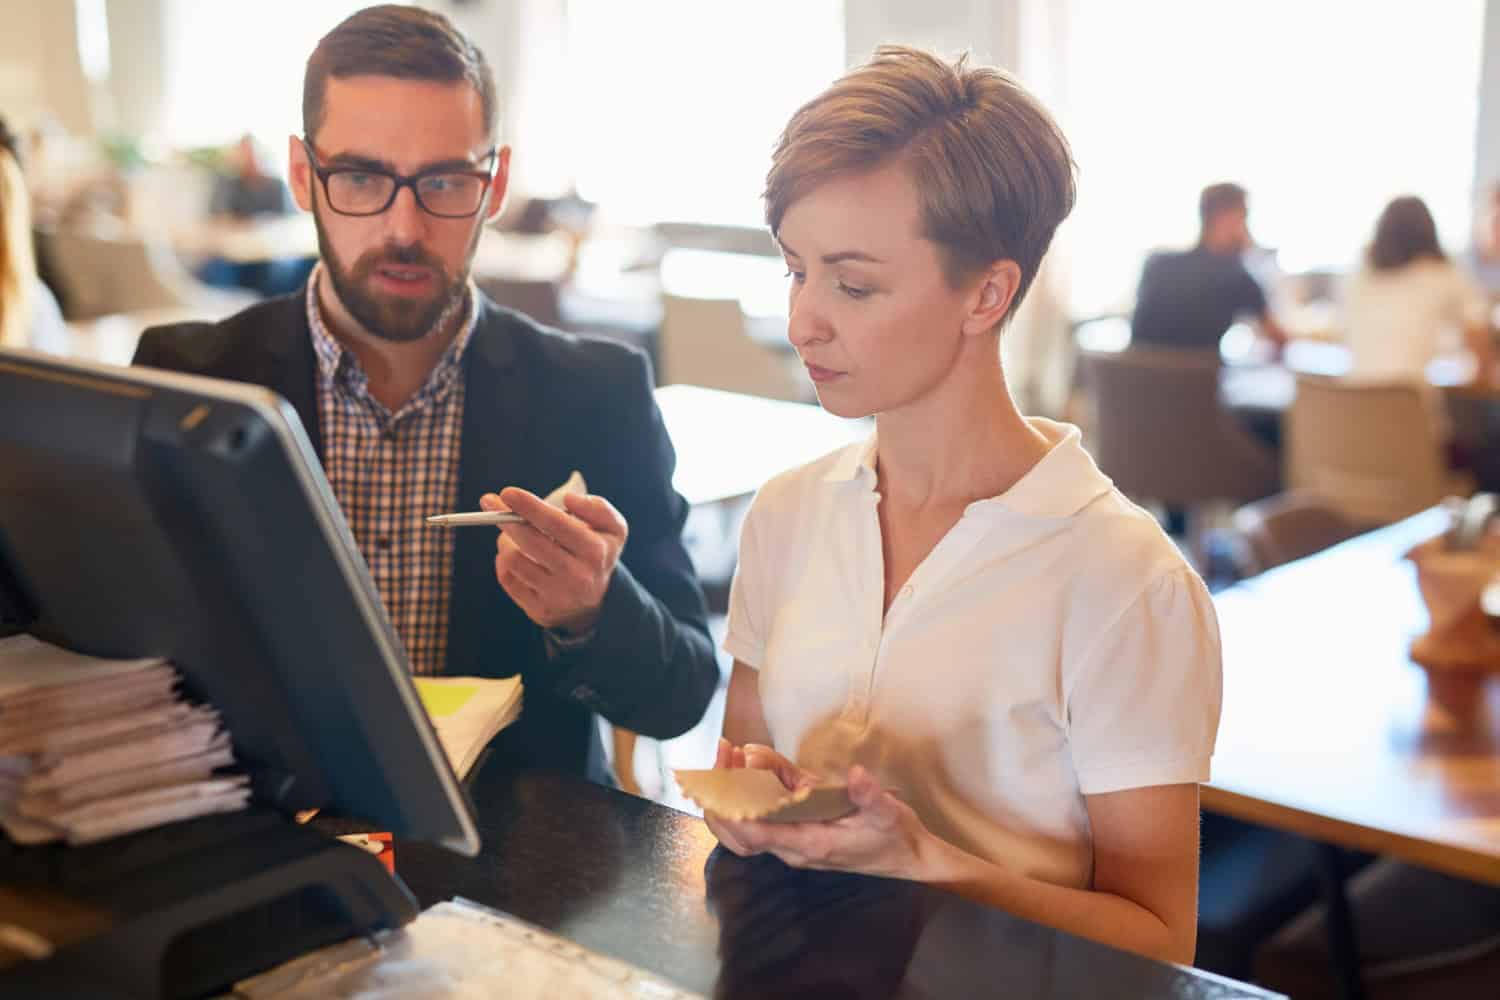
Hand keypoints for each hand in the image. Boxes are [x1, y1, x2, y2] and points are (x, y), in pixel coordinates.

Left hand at [482, 486, 626, 633]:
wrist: (597, 601)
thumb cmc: (597, 553)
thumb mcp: (612, 529)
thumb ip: (597, 507)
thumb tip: (569, 500)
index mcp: (596, 552)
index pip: (556, 524)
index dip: (529, 506)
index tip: (508, 492)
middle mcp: (578, 577)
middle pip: (531, 542)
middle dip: (506, 519)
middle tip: (488, 501)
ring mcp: (557, 596)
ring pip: (514, 561)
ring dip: (506, 541)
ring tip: (512, 535)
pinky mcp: (539, 610)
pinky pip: (508, 579)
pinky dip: (504, 562)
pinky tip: (515, 555)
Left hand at [703, 740, 934, 880]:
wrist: (908, 857)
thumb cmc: (894, 836)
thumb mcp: (887, 813)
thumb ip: (869, 796)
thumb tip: (856, 776)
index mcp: (809, 843)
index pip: (755, 833)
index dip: (731, 807)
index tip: (725, 773)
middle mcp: (793, 847)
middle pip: (740, 831)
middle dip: (722, 795)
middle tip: (724, 754)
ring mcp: (793, 840)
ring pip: (746, 824)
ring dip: (732, 791)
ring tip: (731, 752)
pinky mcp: (796, 831)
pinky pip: (761, 816)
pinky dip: (749, 792)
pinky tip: (752, 763)